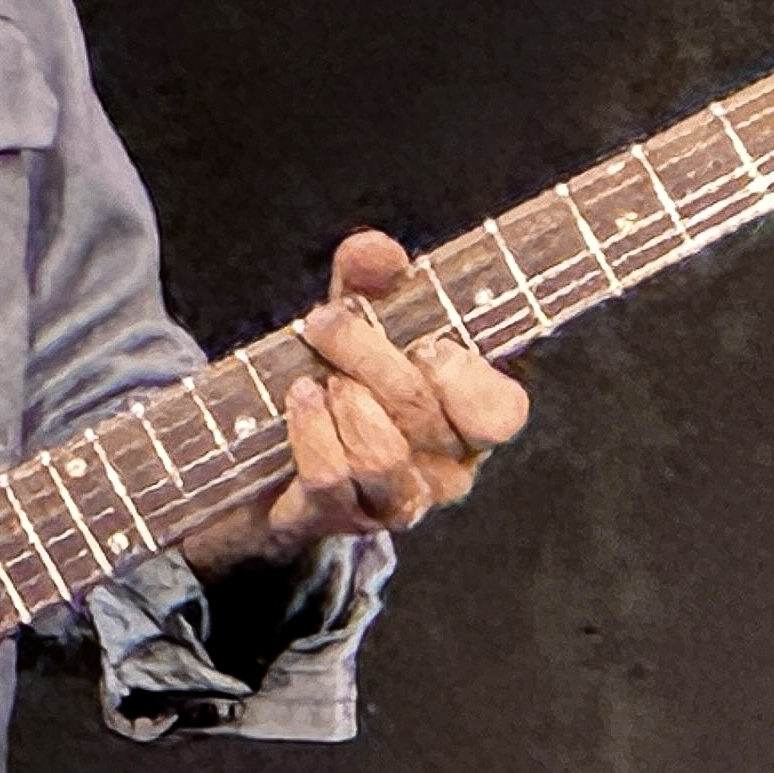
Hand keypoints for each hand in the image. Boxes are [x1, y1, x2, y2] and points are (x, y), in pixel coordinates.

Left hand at [178, 229, 533, 574]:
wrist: (270, 463)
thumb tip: (376, 252)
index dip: (463, 376)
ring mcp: (394, 503)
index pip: (502, 413)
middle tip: (326, 323)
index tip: (425, 342)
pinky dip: (309, 427)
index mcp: (469, 420)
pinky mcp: (339, 520)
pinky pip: (331, 477)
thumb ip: (370, 279)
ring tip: (316, 376)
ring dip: (341, 398)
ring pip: (382, 455)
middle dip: (366, 353)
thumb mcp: (358, 320)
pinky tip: (298, 399)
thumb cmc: (338, 379)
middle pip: (422, 411)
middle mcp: (445, 470)